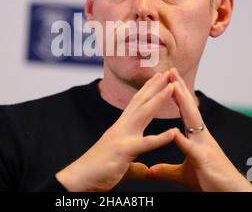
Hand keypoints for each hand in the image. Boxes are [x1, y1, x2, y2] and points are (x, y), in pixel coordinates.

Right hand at [56, 71, 176, 191]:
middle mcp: (122, 128)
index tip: (159, 79)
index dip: (148, 91)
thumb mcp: (123, 168)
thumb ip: (138, 168)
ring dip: (159, 99)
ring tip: (172, 86)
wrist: (78, 179)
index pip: (137, 105)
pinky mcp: (123, 151)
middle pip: (141, 102)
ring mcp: (122, 137)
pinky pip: (144, 144)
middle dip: (155, 86)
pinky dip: (159, 138)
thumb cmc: (98, 172)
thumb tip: (148, 172)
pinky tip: (173, 132)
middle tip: (168, 72)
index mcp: (122, 129)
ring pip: (144, 114)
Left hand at [150, 68, 251, 191]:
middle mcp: (201, 138)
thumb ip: (167, 169)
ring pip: (193, 122)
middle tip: (170, 70)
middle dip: (179, 89)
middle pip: (189, 109)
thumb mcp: (184, 174)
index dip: (175, 96)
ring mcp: (204, 148)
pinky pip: (193, 151)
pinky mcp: (205, 162)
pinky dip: (184, 141)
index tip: (166, 80)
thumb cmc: (210, 182)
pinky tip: (175, 132)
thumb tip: (152, 169)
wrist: (231, 194)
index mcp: (195, 138)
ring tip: (174, 86)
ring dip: (184, 104)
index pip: (184, 111)